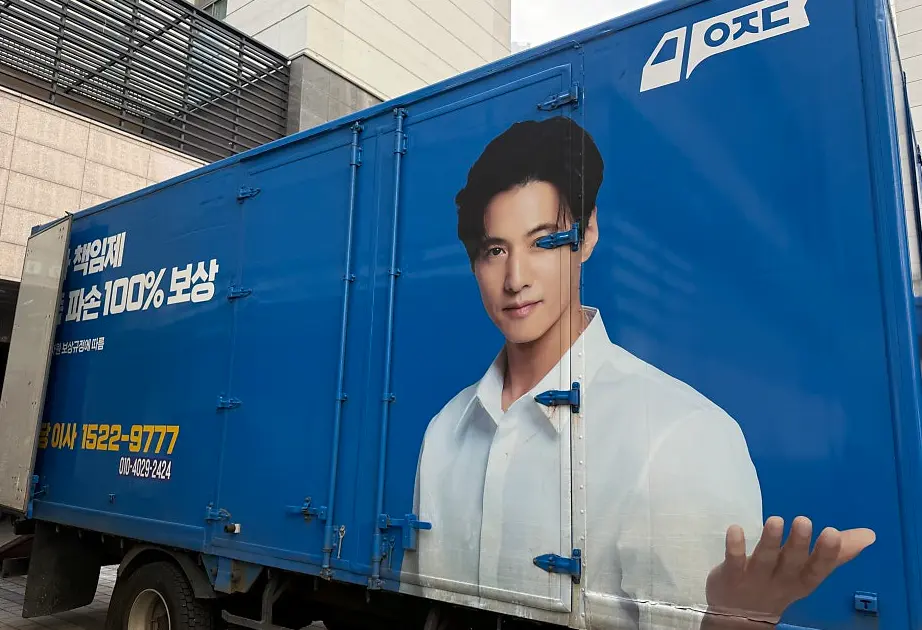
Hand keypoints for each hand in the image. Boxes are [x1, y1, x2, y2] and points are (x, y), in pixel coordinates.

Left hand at [705, 516, 875, 623]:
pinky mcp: (730, 574)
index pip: (817, 569)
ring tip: (776, 520)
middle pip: (791, 562)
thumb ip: (835, 553)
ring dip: (770, 540)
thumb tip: (868, 534)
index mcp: (802, 579)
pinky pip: (733, 560)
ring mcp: (755, 578)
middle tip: (804, 521)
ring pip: (764, 559)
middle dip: (798, 544)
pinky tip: (735, 529)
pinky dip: (734, 547)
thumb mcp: (808, 572)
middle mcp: (781, 579)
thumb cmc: (779, 582)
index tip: (833, 532)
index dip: (826, 554)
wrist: (740, 614)